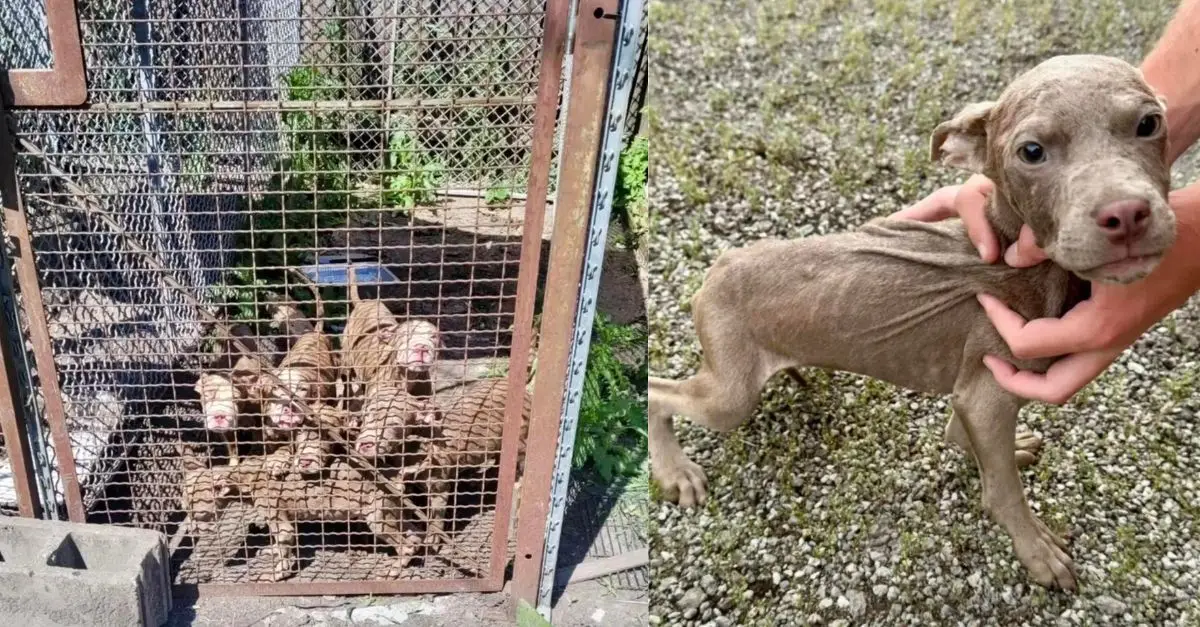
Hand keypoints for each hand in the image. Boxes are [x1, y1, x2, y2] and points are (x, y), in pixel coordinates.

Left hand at [895, 179, 1199, 403]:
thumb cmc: (1152, 234)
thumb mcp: (1093, 240)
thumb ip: (1044, 246)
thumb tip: (1010, 256)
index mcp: (1096, 328)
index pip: (1027, 343)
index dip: (998, 321)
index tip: (985, 296)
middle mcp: (1107, 344)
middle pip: (1052, 391)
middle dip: (1015, 381)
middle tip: (989, 358)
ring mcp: (1117, 343)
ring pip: (1068, 380)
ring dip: (1034, 374)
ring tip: (1006, 349)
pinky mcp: (1120, 332)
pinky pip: (1079, 359)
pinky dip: (1052, 356)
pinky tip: (1035, 327)